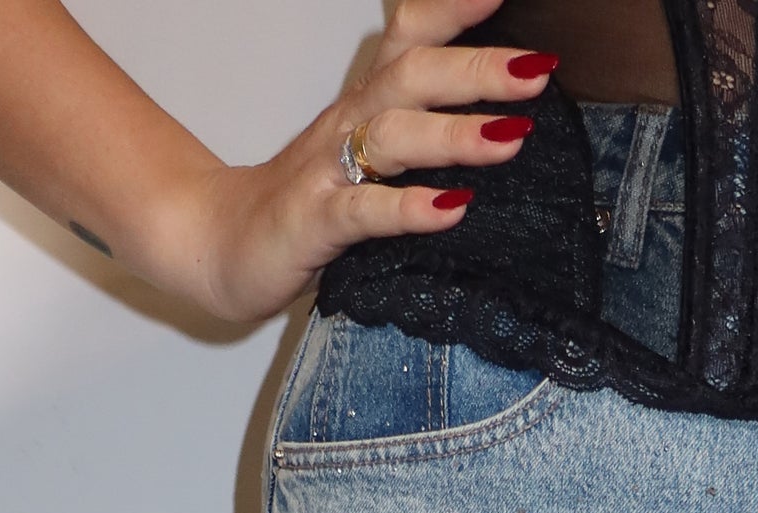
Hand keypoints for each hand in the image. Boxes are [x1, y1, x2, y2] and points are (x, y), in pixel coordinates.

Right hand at [160, 0, 554, 327]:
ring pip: (393, 135)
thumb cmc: (308, 202)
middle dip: (476, 69)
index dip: (455, 8)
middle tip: (538, 68)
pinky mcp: (314, 224)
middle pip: (413, 75)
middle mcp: (349, 123)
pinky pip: (365, 212)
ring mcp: (328, 171)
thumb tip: (502, 124)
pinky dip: (409, 209)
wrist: (219, 245)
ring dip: (453, 133)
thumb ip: (421, 131)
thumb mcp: (368, 155)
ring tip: (510, 137)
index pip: (412, 35)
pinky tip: (451, 209)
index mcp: (366, 101)